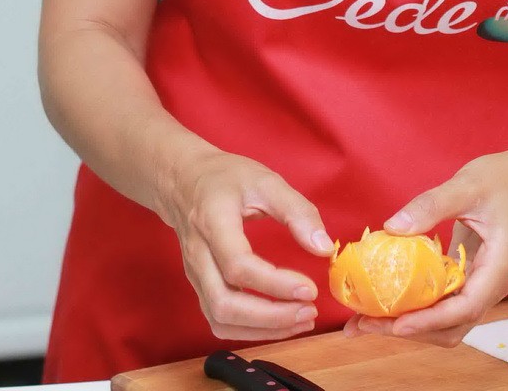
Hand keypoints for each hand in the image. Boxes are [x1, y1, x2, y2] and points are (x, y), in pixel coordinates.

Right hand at [161, 147, 335, 341]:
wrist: (183, 180)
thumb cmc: (226, 177)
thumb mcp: (265, 180)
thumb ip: (297, 211)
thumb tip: (324, 247)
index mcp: (213, 221)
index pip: (238, 265)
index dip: (275, 284)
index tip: (310, 288)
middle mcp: (198, 254)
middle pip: (225, 303)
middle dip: (271, 317)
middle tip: (309, 311)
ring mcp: (194, 274)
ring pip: (221, 319)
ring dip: (262, 329)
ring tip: (300, 320)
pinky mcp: (199, 286)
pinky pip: (219, 320)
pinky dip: (250, 330)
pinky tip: (278, 322)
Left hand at [343, 146, 507, 347]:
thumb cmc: (504, 180)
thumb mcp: (467, 185)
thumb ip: (432, 205)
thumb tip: (392, 228)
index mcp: (499, 266)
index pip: (466, 307)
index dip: (430, 321)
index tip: (395, 324)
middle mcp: (491, 285)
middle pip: (452, 326)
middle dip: (411, 330)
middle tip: (366, 323)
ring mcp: (481, 284)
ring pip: (446, 321)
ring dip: (410, 324)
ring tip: (368, 319)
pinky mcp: (469, 277)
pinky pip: (442, 302)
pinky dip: (416, 306)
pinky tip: (388, 296)